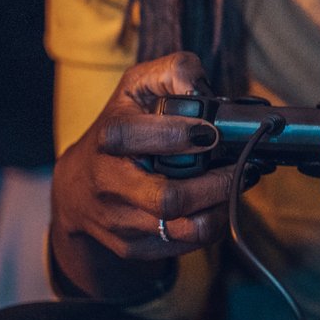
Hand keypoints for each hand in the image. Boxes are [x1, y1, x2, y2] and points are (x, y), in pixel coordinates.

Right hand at [51, 52, 236, 280]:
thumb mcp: (137, 88)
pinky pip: (186, 244)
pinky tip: (217, 203)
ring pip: (184, 228)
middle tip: (241, 167)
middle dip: (216, 184)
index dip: (177, 135)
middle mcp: (108, 184)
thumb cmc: (121, 128)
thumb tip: (199, 86)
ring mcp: (120, 220)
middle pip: (169, 198)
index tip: (211, 132)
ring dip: (221, 207)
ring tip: (235, 185)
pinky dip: (212, 225)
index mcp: (108, 140)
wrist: (78, 188)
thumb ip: (172, 72)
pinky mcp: (133, 247)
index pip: (135, 138)